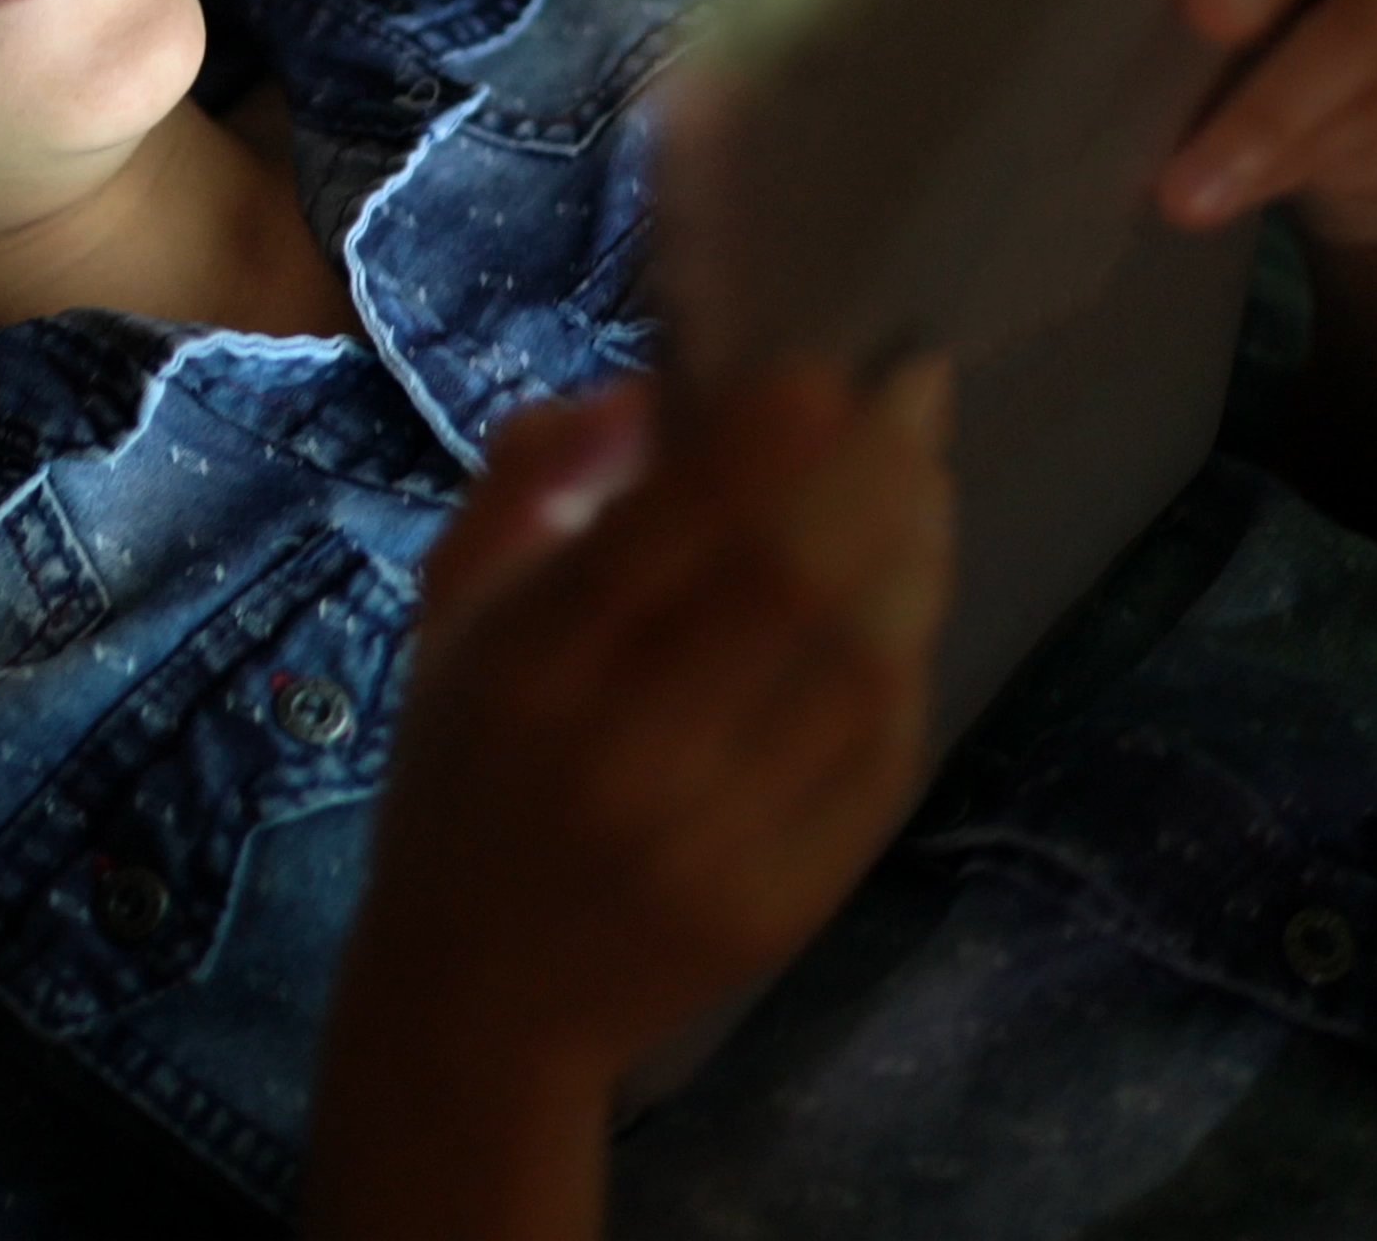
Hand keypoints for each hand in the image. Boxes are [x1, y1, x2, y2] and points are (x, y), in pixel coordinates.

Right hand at [339, 356, 956, 1093]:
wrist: (477, 1003)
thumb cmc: (462, 779)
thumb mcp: (449, 617)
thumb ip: (528, 483)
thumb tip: (649, 390)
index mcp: (521, 670)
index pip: (657, 535)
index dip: (758, 442)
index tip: (824, 371)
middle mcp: (617, 754)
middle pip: (785, 585)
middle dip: (870, 469)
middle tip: (914, 396)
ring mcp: (709, 838)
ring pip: (855, 668)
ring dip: (914, 553)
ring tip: (927, 483)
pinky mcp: (782, 903)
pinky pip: (880, 761)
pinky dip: (910, 662)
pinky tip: (912, 600)